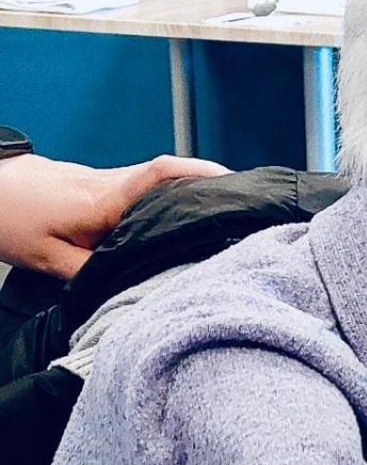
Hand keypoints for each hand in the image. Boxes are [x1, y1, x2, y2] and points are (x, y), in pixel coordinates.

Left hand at [0, 153, 228, 279]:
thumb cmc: (9, 218)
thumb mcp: (48, 258)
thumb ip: (94, 273)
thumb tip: (134, 288)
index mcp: (102, 200)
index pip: (160, 176)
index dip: (200, 176)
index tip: (233, 183)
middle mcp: (112, 184)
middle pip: (173, 176)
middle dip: (211, 185)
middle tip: (245, 204)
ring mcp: (108, 180)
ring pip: (161, 182)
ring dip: (192, 191)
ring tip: (222, 212)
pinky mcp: (102, 184)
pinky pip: (145, 188)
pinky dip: (169, 197)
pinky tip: (180, 215)